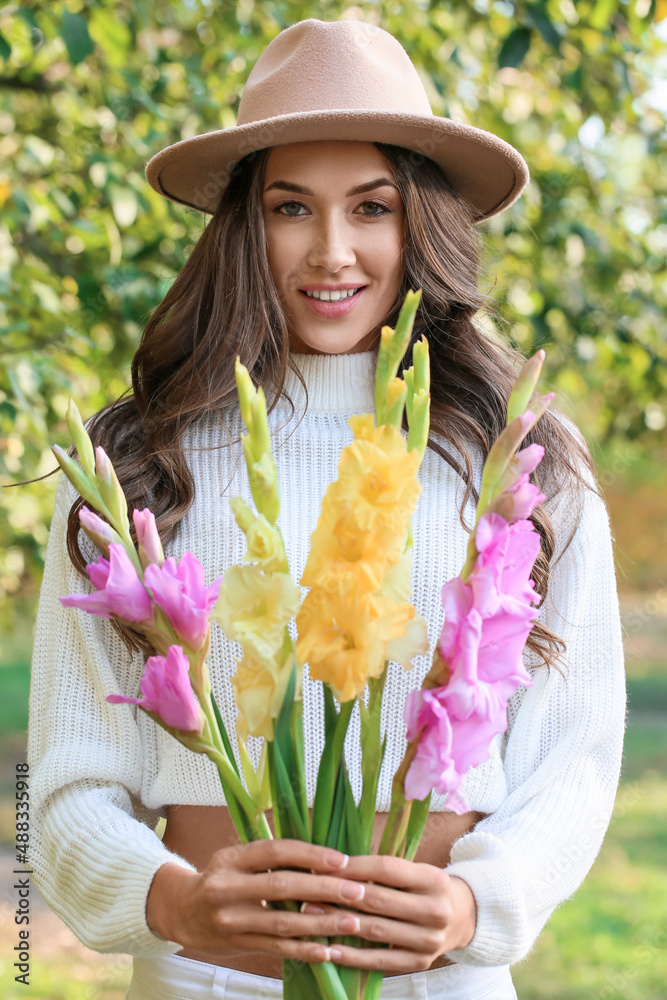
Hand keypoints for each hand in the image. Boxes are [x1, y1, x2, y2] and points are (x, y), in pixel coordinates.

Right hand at [146, 839, 389, 964]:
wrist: (181, 912)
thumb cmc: (220, 878)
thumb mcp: (236, 858)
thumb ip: (270, 858)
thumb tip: (322, 856)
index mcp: (232, 859)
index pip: (275, 852)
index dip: (309, 855)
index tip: (341, 860)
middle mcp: (229, 888)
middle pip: (282, 887)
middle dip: (323, 889)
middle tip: (357, 890)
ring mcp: (232, 920)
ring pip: (282, 922)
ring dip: (321, 923)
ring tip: (352, 921)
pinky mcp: (238, 945)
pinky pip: (277, 948)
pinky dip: (305, 950)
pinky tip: (328, 950)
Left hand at [301, 855, 476, 973]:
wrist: (463, 918)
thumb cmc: (426, 888)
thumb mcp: (416, 871)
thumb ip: (384, 869)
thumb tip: (336, 863)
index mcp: (433, 879)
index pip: (388, 868)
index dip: (356, 866)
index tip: (326, 863)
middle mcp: (435, 909)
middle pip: (380, 900)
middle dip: (341, 894)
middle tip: (310, 890)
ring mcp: (429, 940)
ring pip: (377, 930)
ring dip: (340, 923)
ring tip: (312, 915)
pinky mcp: (419, 963)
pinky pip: (380, 961)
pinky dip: (353, 956)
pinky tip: (329, 949)